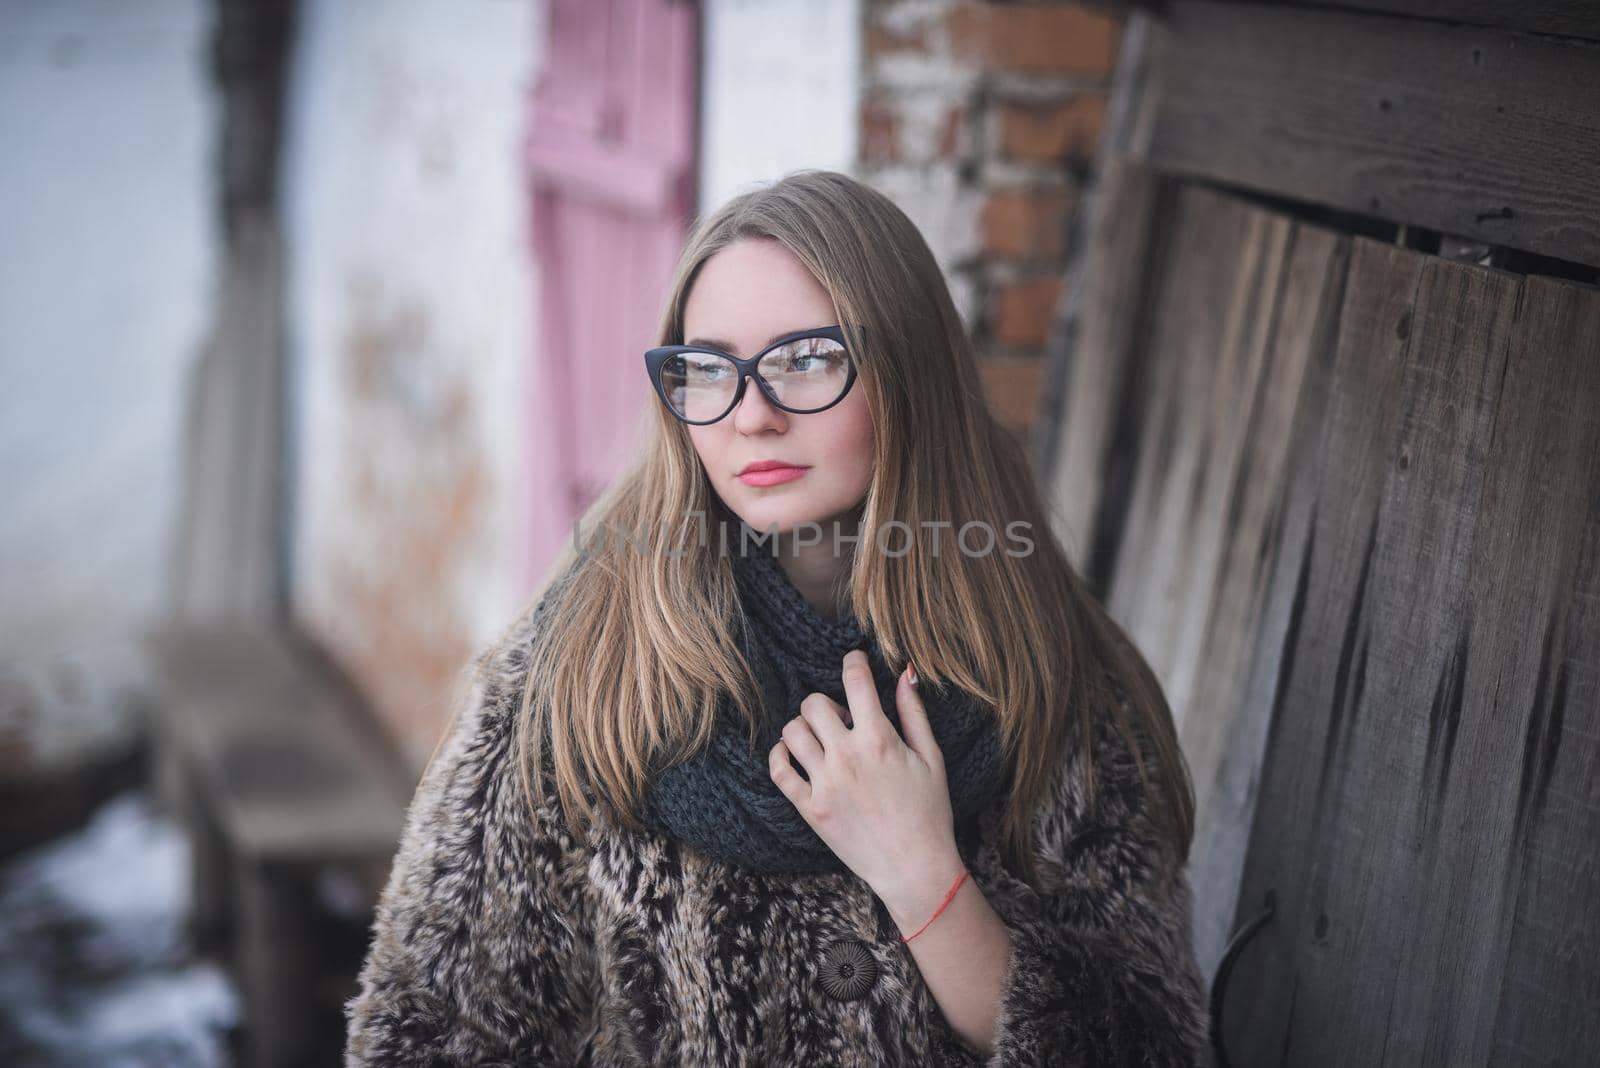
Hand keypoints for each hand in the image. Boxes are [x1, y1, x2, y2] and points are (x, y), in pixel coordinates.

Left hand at [768, 650, 963, 909]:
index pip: (855, 681)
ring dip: (803, 728)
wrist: (914, 868)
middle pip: (814, 704)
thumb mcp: (932, 758)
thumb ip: (914, 714)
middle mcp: (847, 756)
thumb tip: (904, 674)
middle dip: (825, 703)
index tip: (853, 661)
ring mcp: (825, 783)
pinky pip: (778, 770)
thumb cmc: (929, 813)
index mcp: (880, 739)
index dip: (853, 662)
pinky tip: (793, 754)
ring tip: (821, 740)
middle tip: (841, 720)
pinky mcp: (810, 809)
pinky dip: (779, 755)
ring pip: (792, 731)